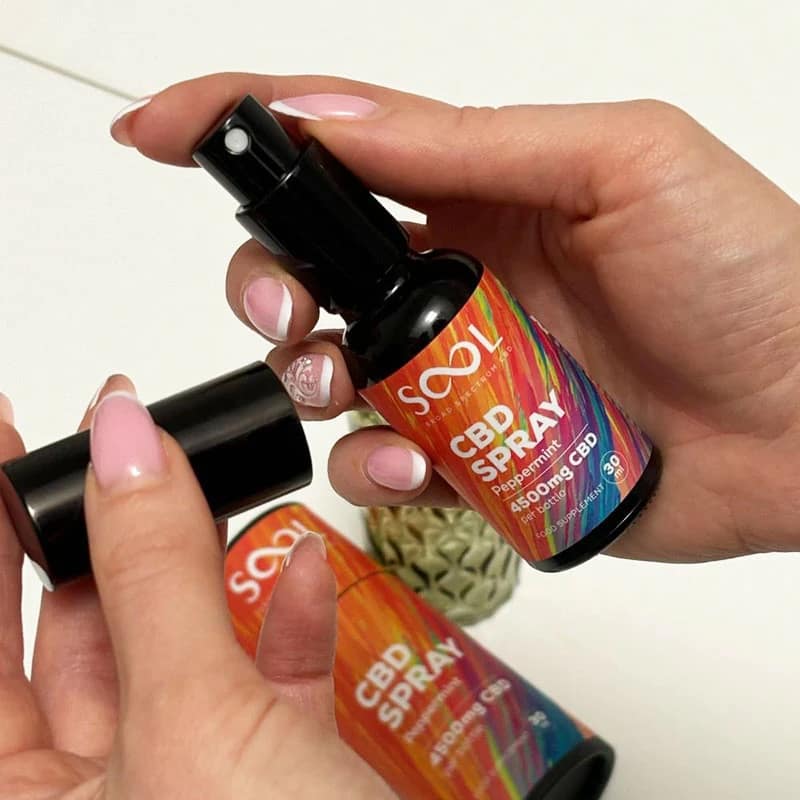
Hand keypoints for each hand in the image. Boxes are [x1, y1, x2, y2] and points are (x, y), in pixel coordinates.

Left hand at [0, 381, 392, 798]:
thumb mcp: (196, 724)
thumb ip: (156, 578)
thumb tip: (124, 448)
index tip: (6, 428)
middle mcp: (95, 797)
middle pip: (75, 629)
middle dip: (101, 525)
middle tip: (113, 440)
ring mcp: (188, 785)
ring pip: (175, 646)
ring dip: (198, 561)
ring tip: (201, 480)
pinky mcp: (274, 779)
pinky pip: (265, 679)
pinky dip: (287, 619)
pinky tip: (307, 567)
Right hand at [112, 74, 799, 562]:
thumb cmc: (746, 278)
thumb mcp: (616, 164)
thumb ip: (469, 145)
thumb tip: (334, 119)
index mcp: (480, 192)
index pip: (337, 150)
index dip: (240, 130)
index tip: (161, 130)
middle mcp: (456, 281)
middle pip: (312, 273)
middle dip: (269, 289)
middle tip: (292, 316)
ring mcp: (460, 373)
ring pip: (337, 376)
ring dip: (320, 387)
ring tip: (358, 397)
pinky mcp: (475, 455)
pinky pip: (390, 464)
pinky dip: (381, 471)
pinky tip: (417, 469)